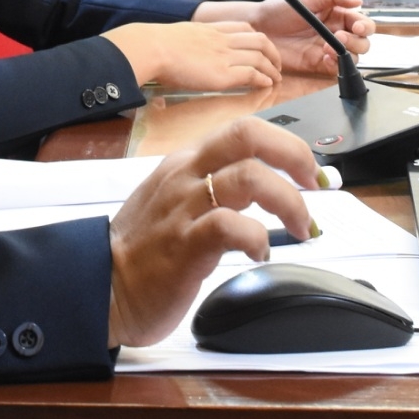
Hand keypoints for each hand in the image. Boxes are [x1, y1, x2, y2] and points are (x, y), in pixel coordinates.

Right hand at [102, 21, 280, 93]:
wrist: (151, 48)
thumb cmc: (153, 46)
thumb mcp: (174, 37)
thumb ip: (182, 44)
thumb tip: (174, 55)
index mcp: (209, 30)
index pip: (242, 27)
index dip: (255, 37)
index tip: (260, 46)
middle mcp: (221, 40)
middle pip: (258, 39)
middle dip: (272, 51)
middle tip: (275, 63)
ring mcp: (223, 56)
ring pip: (260, 56)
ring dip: (272, 67)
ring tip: (276, 77)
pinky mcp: (222, 74)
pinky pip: (251, 74)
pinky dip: (263, 79)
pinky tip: (267, 84)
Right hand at [106, 118, 322, 346]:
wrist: (103, 288)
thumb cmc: (142, 251)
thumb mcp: (174, 201)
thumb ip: (211, 187)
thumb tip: (262, 187)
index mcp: (186, 163)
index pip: (243, 130)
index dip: (286, 144)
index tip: (308, 171)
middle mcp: (186, 176)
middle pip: (248, 135)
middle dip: (294, 155)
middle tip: (315, 184)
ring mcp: (185, 208)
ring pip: (249, 177)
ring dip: (290, 202)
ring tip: (301, 227)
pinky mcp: (185, 245)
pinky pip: (231, 226)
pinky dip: (259, 237)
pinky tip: (262, 253)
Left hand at [196, 0, 373, 74]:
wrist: (258, 27)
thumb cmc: (279, 10)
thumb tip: (358, 1)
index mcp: (337, 15)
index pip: (361, 22)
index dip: (364, 26)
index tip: (356, 27)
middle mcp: (336, 33)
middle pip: (362, 42)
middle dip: (357, 42)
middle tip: (340, 38)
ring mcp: (328, 50)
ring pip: (353, 57)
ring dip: (346, 54)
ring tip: (328, 48)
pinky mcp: (318, 64)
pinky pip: (336, 69)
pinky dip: (335, 66)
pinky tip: (324, 58)